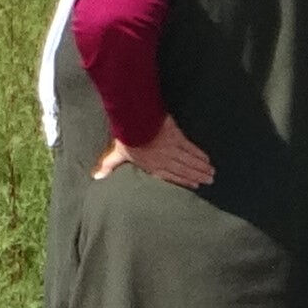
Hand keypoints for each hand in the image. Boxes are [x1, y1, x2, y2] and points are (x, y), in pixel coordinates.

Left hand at [94, 117, 213, 188]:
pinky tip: (206, 158)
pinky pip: (191, 149)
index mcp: (151, 165)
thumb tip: (96, 177)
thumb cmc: (126, 138)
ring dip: (200, 167)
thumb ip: (109, 165)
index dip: (182, 181)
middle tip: (209, 181)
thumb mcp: (116, 153)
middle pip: (183, 170)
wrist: (136, 122)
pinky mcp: (178, 138)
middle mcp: (164, 160)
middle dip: (196, 176)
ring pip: (189, 161)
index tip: (193, 186)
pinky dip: (199, 154)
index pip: (169, 176)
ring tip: (211, 172)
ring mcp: (172, 150)